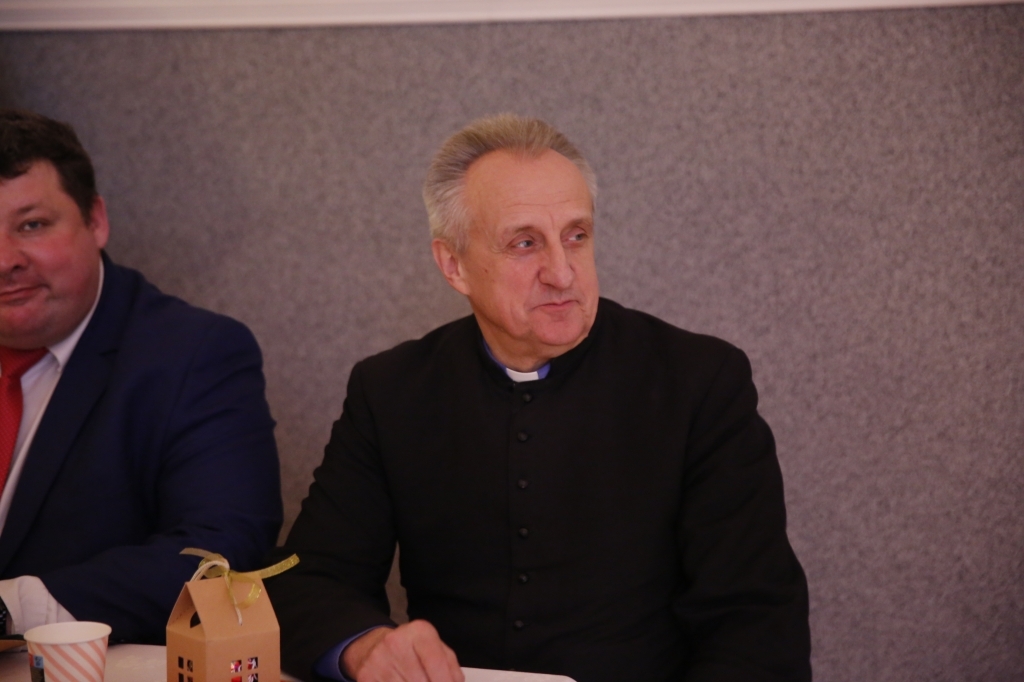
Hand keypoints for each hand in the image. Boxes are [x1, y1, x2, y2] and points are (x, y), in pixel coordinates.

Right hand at [343, 620, 464, 681]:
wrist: (372, 646)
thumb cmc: (409, 649)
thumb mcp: (434, 648)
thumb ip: (450, 666)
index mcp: (419, 632)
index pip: (437, 663)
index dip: (445, 681)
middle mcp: (396, 643)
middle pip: (422, 681)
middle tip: (428, 681)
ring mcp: (379, 660)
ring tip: (415, 681)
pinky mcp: (366, 676)